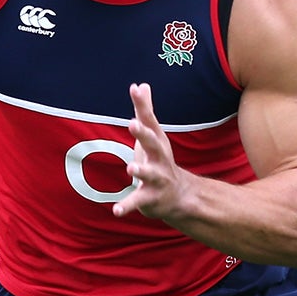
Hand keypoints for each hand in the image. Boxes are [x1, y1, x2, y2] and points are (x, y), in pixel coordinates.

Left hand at [112, 83, 197, 220]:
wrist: (180, 196)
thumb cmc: (160, 161)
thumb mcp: (153, 136)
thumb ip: (145, 111)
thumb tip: (141, 84)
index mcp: (157, 142)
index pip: (149, 120)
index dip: (142, 105)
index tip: (134, 89)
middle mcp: (159, 158)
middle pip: (153, 144)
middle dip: (144, 134)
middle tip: (132, 123)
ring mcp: (157, 179)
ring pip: (148, 174)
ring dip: (140, 171)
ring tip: (130, 168)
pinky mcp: (150, 198)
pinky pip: (138, 202)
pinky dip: (127, 206)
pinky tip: (116, 211)